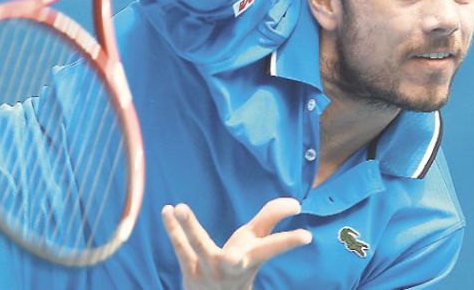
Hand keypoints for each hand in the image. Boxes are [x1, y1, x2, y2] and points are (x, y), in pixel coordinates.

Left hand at [161, 198, 312, 289]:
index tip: (306, 236)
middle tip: (235, 254)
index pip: (274, 247)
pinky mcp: (190, 270)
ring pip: (199, 248)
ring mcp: (210, 270)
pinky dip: (173, 228)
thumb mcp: (256, 243)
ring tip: (181, 207)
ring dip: (189, 228)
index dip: (290, 241)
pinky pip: (181, 247)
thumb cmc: (241, 263)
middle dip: (235, 256)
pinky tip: (167, 210)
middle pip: (236, 257)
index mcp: (253, 257)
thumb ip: (271, 218)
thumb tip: (294, 202)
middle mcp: (234, 266)